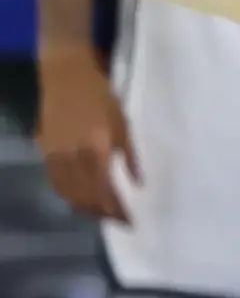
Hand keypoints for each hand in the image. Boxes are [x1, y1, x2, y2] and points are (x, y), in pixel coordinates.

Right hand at [35, 42, 135, 220]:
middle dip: (103, 213)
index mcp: (96, 149)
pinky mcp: (44, 153)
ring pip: (68, 194)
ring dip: (85, 208)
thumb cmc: (100, 96)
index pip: (105, 191)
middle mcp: (73, 158)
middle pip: (85, 197)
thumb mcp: (123, 122)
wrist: (65, 76)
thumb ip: (130, 156)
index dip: (116, 209)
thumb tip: (138, 183)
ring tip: (103, 214)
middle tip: (119, 221)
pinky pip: (55, 183)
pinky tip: (80, 199)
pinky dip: (68, 196)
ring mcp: (55, 157)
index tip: (130, 220)